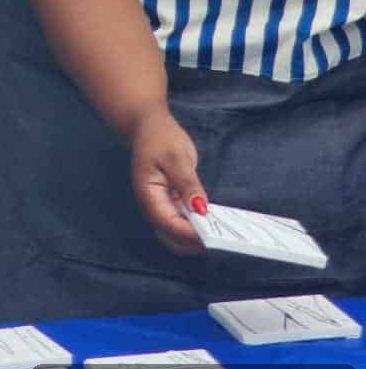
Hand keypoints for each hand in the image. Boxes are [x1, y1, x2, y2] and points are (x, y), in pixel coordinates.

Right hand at [128, 106, 206, 254]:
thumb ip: (187, 184)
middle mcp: (154, 206)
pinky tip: (214, 223)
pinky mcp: (172, 204)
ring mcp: (162, 207)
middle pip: (172, 239)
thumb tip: (200, 209)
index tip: (214, 236)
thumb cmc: (159, 137)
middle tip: (220, 238)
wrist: (148, 126)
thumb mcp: (175, 157)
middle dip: (194, 243)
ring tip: (220, 233)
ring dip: (197, 238)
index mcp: (149, 195)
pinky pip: (184, 223)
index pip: (169, 225)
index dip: (190, 233)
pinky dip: (198, 227)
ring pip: (178, 236)